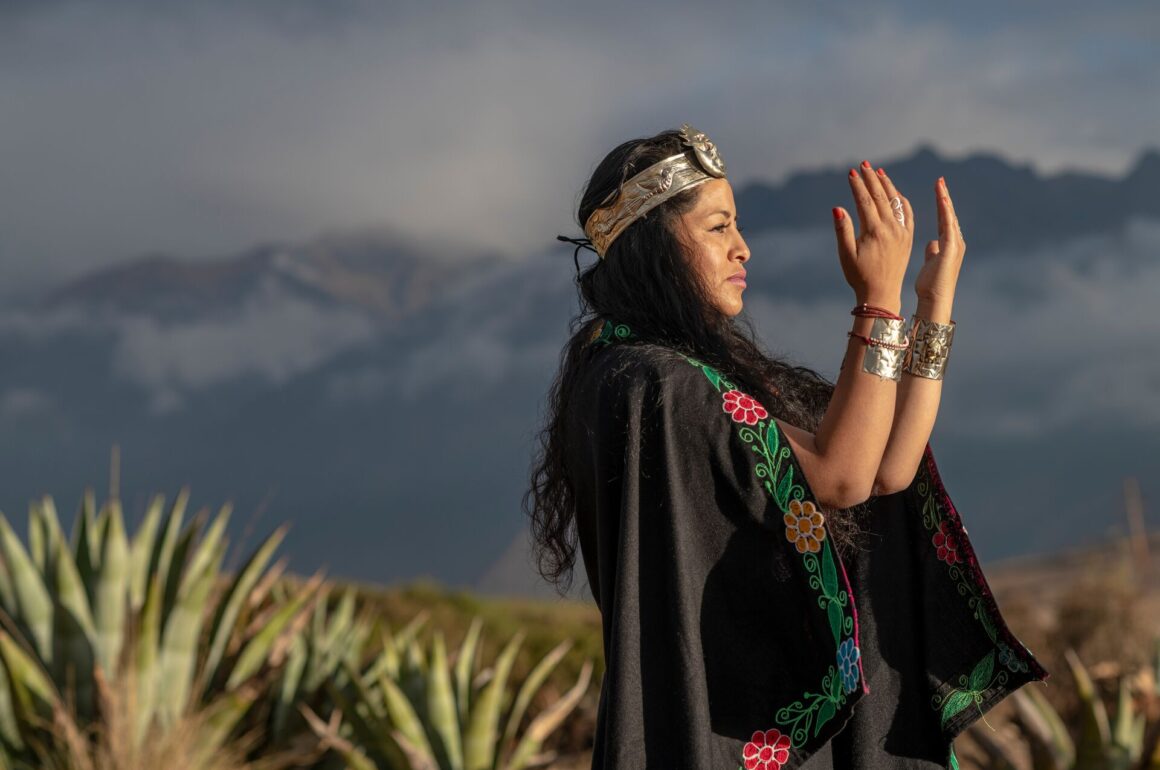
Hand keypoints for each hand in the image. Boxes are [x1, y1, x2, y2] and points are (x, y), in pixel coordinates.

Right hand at [833, 161, 913, 307]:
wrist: (882, 293)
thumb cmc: (859, 276)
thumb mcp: (846, 255)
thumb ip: (842, 230)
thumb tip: (838, 207)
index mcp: (874, 232)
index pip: (865, 200)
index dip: (857, 185)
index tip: (851, 172)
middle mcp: (891, 229)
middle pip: (880, 196)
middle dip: (871, 178)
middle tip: (864, 164)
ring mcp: (902, 232)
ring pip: (895, 201)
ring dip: (886, 185)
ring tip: (878, 172)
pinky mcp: (908, 237)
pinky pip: (907, 212)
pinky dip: (900, 199)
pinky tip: (895, 192)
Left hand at [915, 177, 965, 301]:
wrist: (936, 299)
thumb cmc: (931, 286)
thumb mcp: (930, 264)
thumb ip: (933, 251)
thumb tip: (931, 243)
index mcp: (949, 244)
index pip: (944, 219)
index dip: (941, 204)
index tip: (936, 190)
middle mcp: (955, 241)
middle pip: (949, 214)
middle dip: (944, 197)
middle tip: (939, 181)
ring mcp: (955, 243)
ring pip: (950, 215)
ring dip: (944, 199)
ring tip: (939, 184)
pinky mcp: (951, 247)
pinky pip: (948, 224)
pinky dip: (946, 210)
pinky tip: (942, 198)